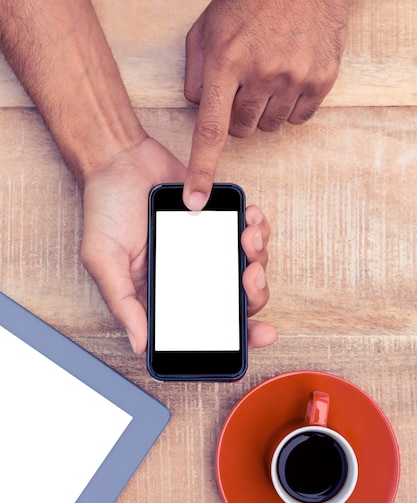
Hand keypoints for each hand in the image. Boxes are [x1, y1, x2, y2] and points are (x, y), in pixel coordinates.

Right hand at [80, 137, 275, 352]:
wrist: (118, 158)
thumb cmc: (105, 209)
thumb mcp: (104, 259)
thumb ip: (123, 302)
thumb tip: (140, 344)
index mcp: (164, 293)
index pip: (203, 325)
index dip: (237, 336)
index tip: (260, 334)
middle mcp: (189, 276)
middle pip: (236, 301)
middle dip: (254, 293)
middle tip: (249, 274)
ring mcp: (206, 249)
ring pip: (248, 267)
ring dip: (258, 255)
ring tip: (247, 235)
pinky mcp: (217, 222)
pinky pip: (248, 233)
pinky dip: (257, 228)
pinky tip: (250, 217)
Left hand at [183, 0, 351, 209]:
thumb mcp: (207, 26)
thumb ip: (194, 71)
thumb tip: (195, 107)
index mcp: (225, 60)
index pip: (209, 130)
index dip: (200, 170)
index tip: (195, 200)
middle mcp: (261, 73)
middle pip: (241, 131)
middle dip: (237, 116)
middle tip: (243, 85)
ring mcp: (294, 77)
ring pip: (269, 126)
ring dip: (263, 110)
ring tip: (267, 74)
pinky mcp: (320, 80)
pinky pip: (298, 118)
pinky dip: (289, 106)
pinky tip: (288, 77)